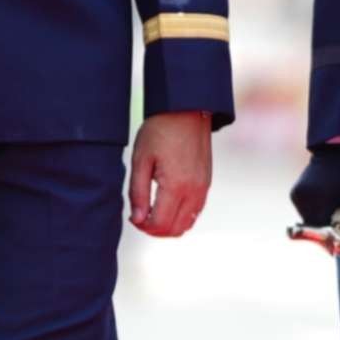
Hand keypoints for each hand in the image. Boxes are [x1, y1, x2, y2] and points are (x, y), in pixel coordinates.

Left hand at [128, 110, 212, 238]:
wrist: (187, 110)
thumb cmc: (160, 131)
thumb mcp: (141, 160)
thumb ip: (138, 193)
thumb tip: (137, 219)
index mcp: (176, 186)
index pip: (159, 224)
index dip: (143, 227)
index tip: (133, 217)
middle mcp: (194, 191)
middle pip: (175, 230)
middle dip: (154, 229)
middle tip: (140, 216)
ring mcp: (203, 188)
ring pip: (187, 224)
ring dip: (168, 225)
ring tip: (152, 211)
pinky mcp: (206, 183)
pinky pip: (195, 212)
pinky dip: (180, 216)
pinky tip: (166, 203)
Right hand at [289, 142, 339, 245]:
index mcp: (312, 201)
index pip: (322, 233)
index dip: (337, 239)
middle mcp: (299, 199)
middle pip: (317, 228)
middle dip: (333, 228)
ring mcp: (296, 194)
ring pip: (314, 219)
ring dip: (328, 218)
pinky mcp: (297, 191)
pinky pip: (311, 209)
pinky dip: (324, 208)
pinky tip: (334, 197)